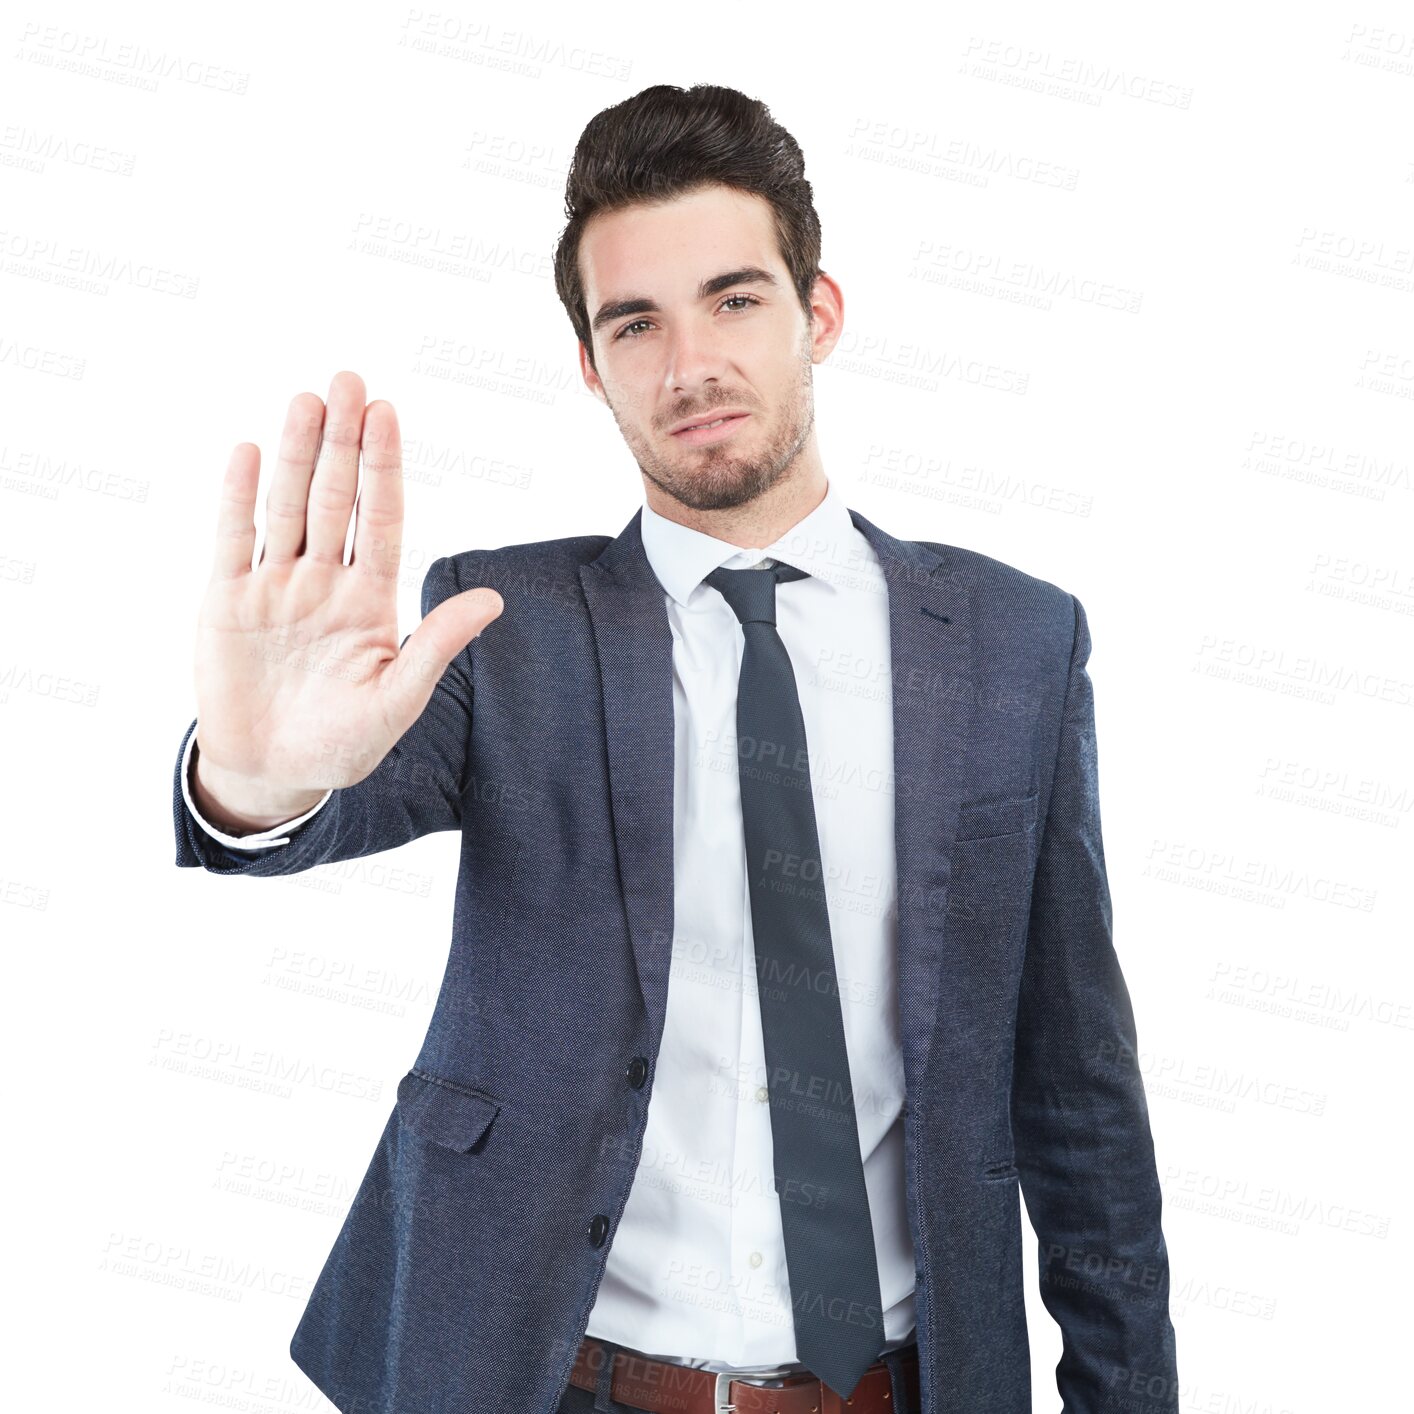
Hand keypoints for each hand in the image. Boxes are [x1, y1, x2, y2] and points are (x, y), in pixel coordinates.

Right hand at [192, 371, 501, 818]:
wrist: (273, 773)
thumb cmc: (343, 743)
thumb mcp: (397, 699)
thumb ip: (436, 646)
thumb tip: (493, 600)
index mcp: (370, 599)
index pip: (381, 519)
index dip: (384, 467)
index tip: (389, 413)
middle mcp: (324, 580)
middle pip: (335, 498)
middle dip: (344, 441)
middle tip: (349, 379)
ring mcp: (275, 586)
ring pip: (287, 507)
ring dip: (297, 455)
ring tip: (307, 400)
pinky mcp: (228, 600)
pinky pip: (233, 539)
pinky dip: (237, 498)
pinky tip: (248, 452)